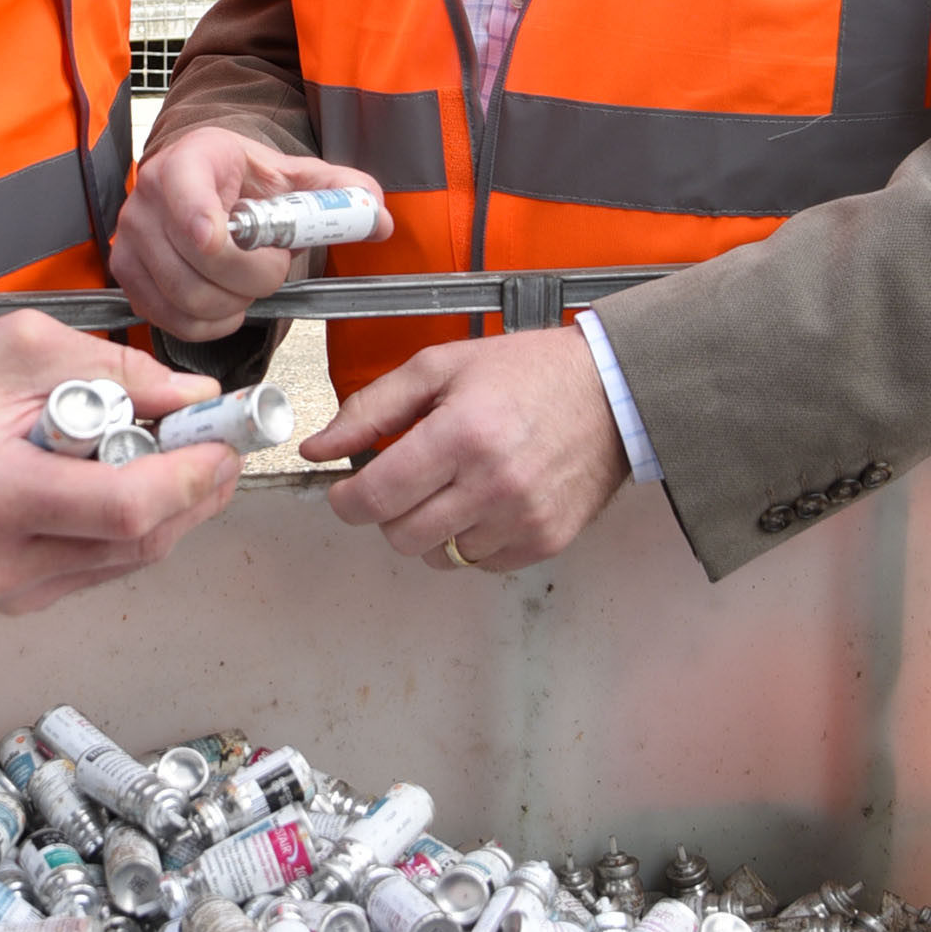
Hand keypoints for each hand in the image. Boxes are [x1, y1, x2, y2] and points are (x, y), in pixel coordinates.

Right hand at [0, 313, 239, 612]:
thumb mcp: (21, 347)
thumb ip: (114, 369)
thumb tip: (191, 397)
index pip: (124, 508)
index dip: (190, 475)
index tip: (222, 439)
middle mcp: (4, 561)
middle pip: (141, 540)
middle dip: (194, 485)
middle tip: (213, 436)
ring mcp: (14, 590)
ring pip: (135, 556)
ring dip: (172, 503)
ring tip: (169, 447)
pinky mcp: (25, 597)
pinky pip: (110, 563)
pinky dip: (136, 521)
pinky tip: (130, 477)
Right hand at [110, 129, 387, 342]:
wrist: (207, 181)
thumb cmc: (246, 179)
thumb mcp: (297, 175)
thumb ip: (341, 193)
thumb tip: (378, 218)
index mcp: (191, 159)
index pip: (187, 200)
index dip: (208, 229)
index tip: (228, 240)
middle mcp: (150, 196)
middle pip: (199, 265)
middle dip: (253, 279)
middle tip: (273, 266)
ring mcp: (131, 238)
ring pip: (186, 299)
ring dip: (232, 304)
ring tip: (248, 283)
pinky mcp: (127, 274)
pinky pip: (170, 320)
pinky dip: (208, 323)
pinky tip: (226, 302)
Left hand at [305, 325, 631, 570]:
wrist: (611, 393)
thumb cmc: (529, 373)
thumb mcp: (440, 368)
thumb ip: (371, 408)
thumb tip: (319, 448)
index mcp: (462, 434)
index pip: (376, 497)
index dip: (346, 500)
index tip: (347, 492)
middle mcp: (493, 483)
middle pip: (401, 535)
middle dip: (387, 512)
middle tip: (404, 481)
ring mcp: (522, 519)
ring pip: (438, 555)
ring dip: (431, 526)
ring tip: (453, 485)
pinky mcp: (544, 540)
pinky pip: (479, 563)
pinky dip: (470, 539)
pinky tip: (483, 500)